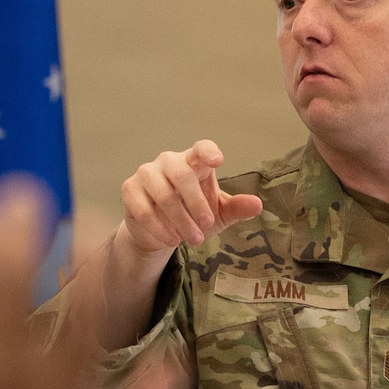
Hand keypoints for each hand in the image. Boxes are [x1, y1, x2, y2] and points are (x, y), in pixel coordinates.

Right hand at [116, 140, 263, 259]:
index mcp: (194, 162)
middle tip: (206, 226)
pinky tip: (172, 240)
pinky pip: (144, 209)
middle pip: (182, 175)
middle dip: (197, 204)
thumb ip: (236, 208)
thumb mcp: (218, 214)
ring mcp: (147, 173)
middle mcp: (169, 162)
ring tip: (194, 239)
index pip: (201, 148)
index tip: (217, 161)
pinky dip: (161, 228)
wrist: (161, 233)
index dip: (208, 152)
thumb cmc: (193, 215)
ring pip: (164, 195)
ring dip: (181, 221)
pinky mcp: (130, 189)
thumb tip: (258, 205)